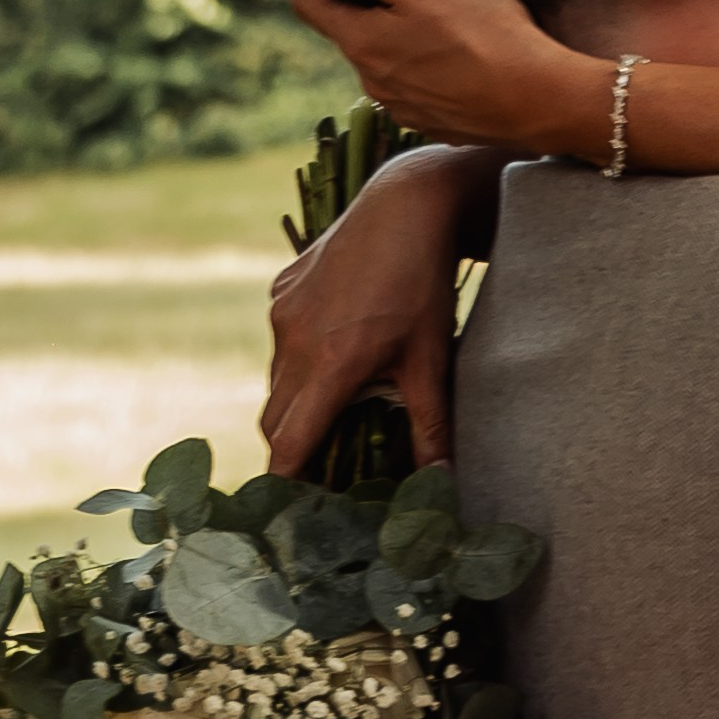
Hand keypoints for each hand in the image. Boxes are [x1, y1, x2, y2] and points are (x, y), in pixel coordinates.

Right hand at [263, 149, 477, 471]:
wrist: (406, 203)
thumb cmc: (425, 285)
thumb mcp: (432, 358)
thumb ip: (431, 426)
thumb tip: (442, 485)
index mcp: (330, 365)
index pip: (289, 445)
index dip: (283, 485)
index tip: (286, 515)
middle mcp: (294, 341)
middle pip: (277, 419)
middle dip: (294, 449)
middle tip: (320, 472)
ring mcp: (282, 312)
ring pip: (276, 379)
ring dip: (298, 403)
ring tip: (337, 408)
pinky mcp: (280, 288)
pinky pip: (280, 340)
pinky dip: (298, 359)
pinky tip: (337, 348)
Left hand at [286, 0, 602, 149]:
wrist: (541, 101)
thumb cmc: (486, 33)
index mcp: (360, 43)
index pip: (306, 0)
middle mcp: (371, 82)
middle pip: (348, 30)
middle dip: (367, 4)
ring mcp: (403, 109)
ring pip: (384, 61)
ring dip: (400, 39)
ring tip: (451, 23)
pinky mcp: (435, 124)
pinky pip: (417, 88)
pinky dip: (428, 69)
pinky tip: (466, 60)